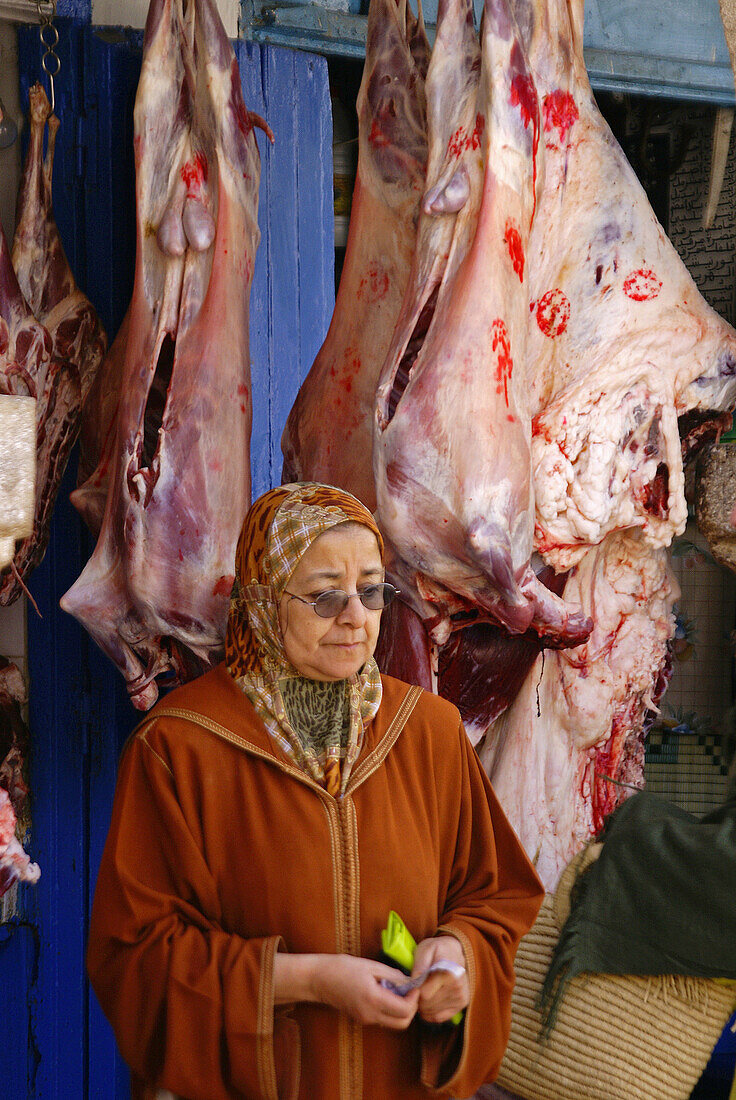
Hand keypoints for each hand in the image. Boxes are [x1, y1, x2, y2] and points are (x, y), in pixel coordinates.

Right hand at [274, 952, 418, 1028]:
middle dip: (411, 1008)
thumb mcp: (371, 966)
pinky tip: (385, 993)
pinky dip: (390, 1010)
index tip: (414, 985)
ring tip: (397, 990)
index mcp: (374, 999)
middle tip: (409, 990)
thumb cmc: (342, 967)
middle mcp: (370, 1014)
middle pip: (403, 1023)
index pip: (405, 1010)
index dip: (414, 999)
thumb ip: (393, 975)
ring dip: (401, 1010)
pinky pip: (383, 1019)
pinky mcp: (361, 1019)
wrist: (318, 979)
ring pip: (393, 1023)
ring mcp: (365, 1019)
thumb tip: (410, 981)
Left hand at [412, 935, 468, 1024]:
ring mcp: (461, 996)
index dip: (414, 991)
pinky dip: (431, 1013)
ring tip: (423, 993)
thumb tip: (414, 981)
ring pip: (432, 1012)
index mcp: (448, 973)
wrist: (454, 951)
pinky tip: (428, 1002)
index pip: (424, 994)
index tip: (414, 983)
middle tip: (417, 989)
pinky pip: (440, 1017)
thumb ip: (419, 965)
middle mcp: (457, 986)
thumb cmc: (436, 950)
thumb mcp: (425, 949)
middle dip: (418, 999)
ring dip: (424, 1006)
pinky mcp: (462, 1003)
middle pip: (427, 1005)